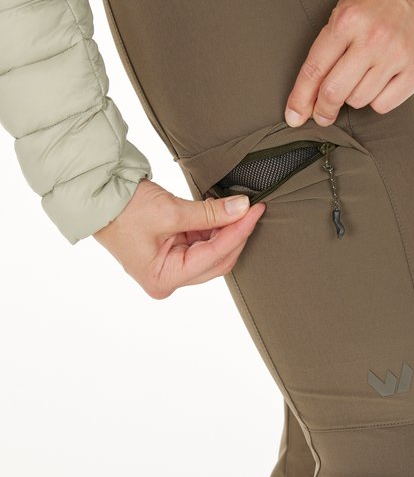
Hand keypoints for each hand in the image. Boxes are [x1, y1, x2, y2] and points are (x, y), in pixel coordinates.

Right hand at [92, 178, 265, 298]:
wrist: (96, 197)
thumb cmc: (122, 210)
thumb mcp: (171, 211)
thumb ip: (211, 213)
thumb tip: (241, 208)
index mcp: (164, 278)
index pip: (214, 256)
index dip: (238, 232)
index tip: (254, 211)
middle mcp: (168, 279)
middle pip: (216, 260)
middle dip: (235, 234)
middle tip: (250, 208)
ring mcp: (169, 268)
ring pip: (211, 252)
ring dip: (225, 230)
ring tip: (236, 206)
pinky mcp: (170, 254)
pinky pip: (200, 244)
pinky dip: (212, 228)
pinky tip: (221, 212)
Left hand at [284, 0, 413, 126]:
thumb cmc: (378, 2)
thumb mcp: (345, 10)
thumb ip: (327, 49)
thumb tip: (308, 95)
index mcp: (347, 21)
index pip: (314, 70)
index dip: (300, 99)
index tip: (294, 116)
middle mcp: (372, 39)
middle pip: (334, 92)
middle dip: (323, 110)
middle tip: (322, 115)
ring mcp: (396, 55)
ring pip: (359, 100)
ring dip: (354, 97)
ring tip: (361, 80)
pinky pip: (384, 104)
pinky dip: (378, 100)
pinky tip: (381, 83)